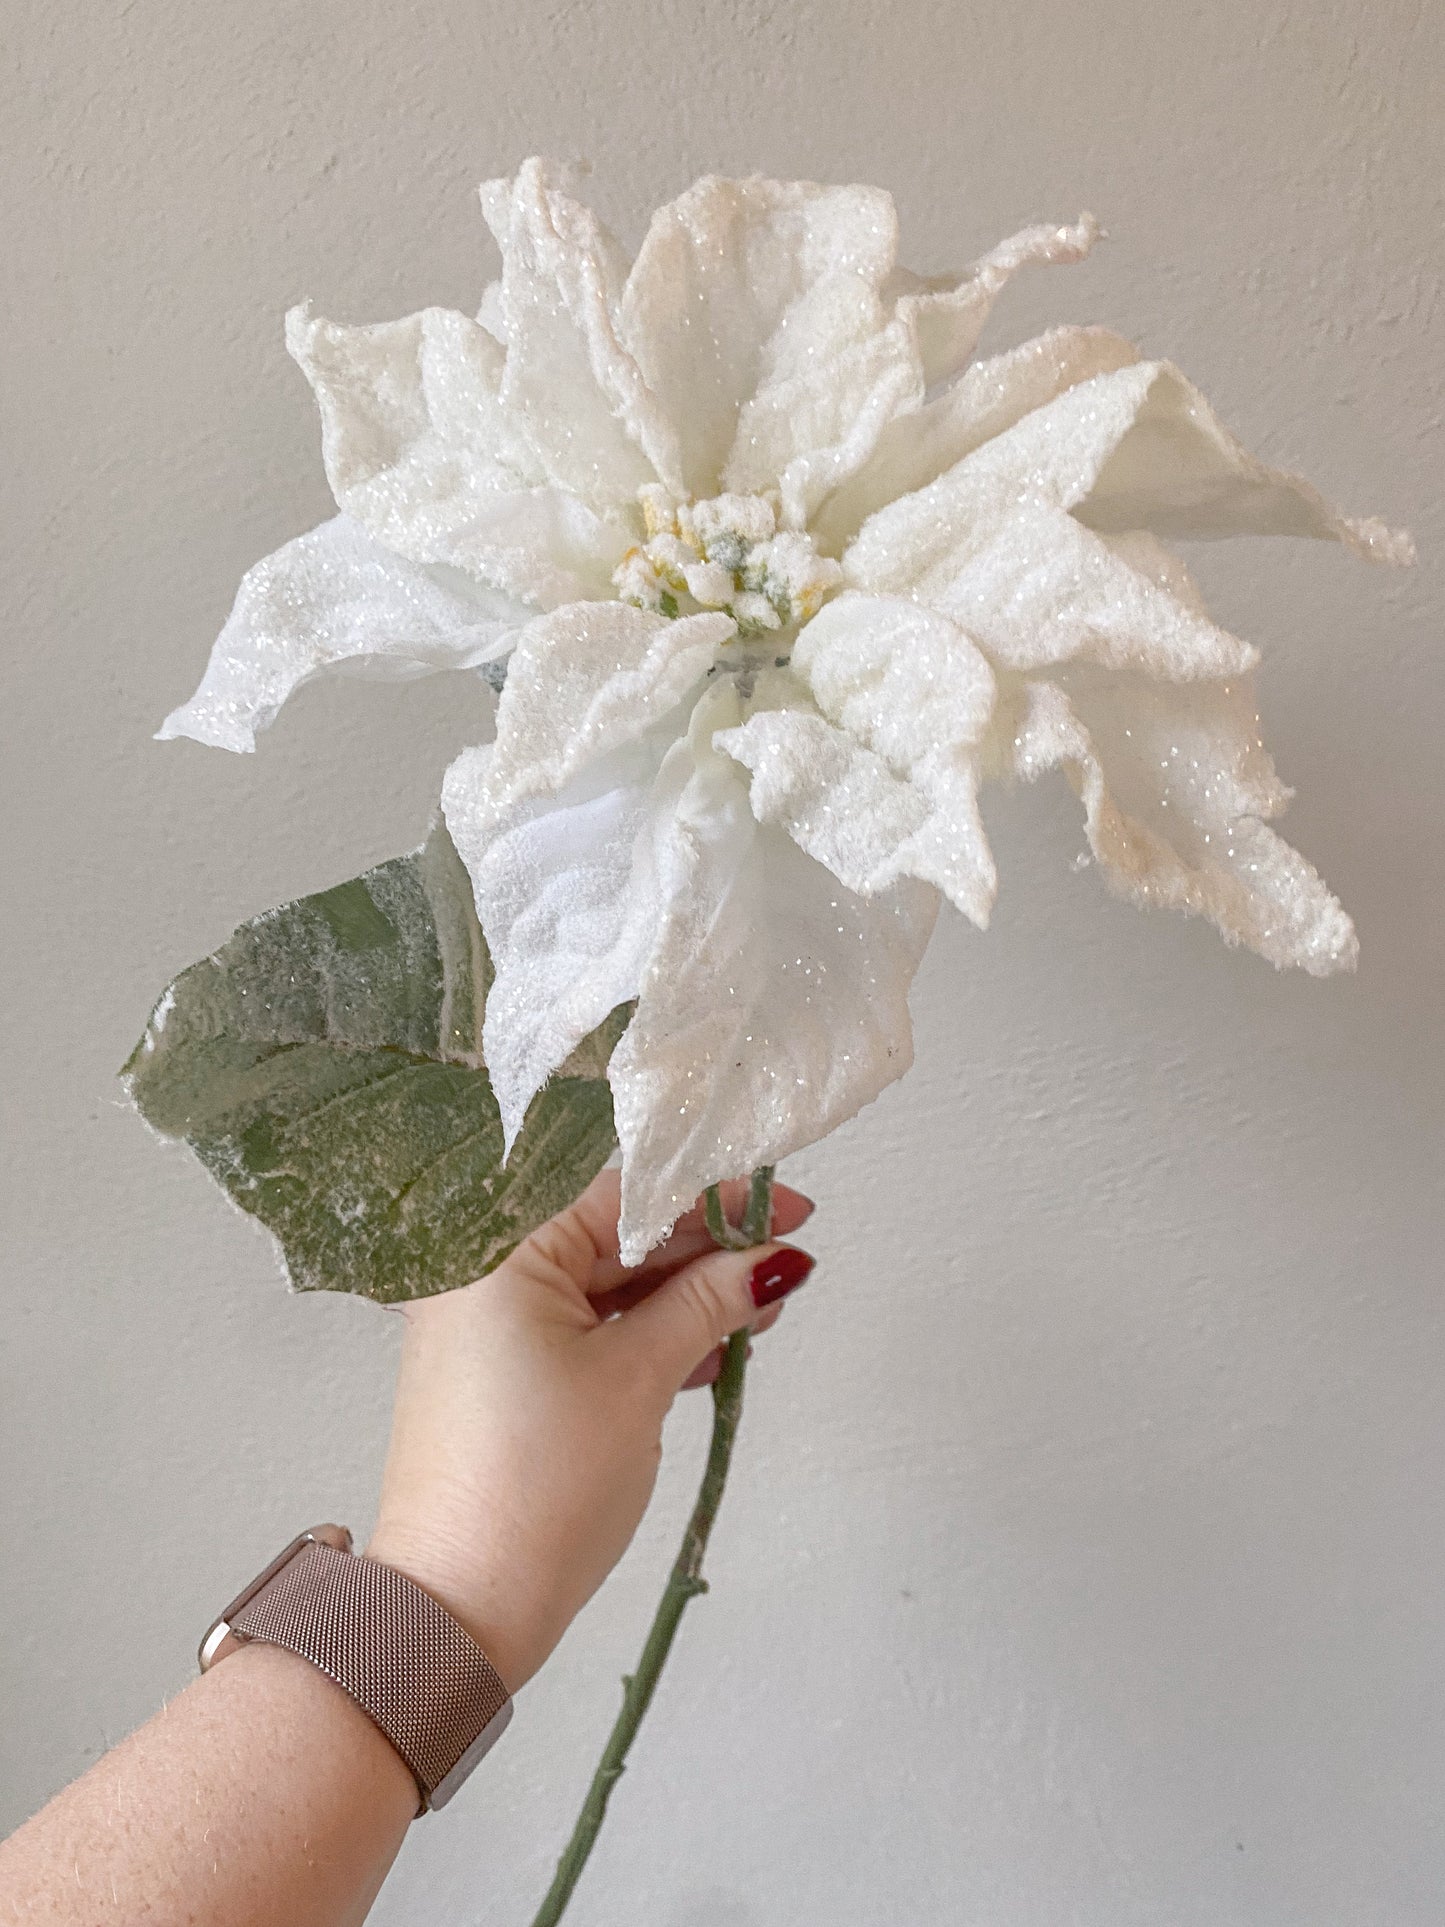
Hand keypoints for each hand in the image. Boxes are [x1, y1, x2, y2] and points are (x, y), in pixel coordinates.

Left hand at [365, 1170, 814, 1690]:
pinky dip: (645, 1336)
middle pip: (614, 1234)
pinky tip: (711, 1351)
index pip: (624, 1194)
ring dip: (683, 1296)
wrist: (460, 1608)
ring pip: (605, 1285)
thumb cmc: (538, 1485)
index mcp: (497, 1251)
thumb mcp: (638, 1379)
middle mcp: (480, 1272)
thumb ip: (707, 1305)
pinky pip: (584, 1329)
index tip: (780, 1206)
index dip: (711, 1196)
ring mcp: (488, 1326)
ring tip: (758, 1312)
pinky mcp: (501, 1374)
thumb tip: (774, 1263)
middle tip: (783, 1256)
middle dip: (704, 1248)